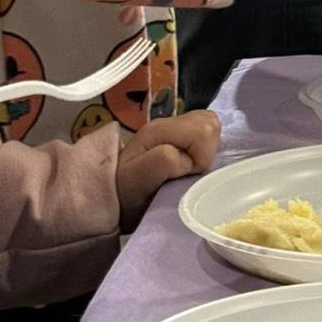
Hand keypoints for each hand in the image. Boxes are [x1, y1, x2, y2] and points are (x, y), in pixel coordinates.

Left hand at [116, 110, 220, 230]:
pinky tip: (190, 166)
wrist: (110, 198)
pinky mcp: (181, 137)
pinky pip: (206, 136)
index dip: (202, 157)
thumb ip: (162, 161)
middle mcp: (169, 123)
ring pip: (211, 127)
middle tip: (189, 173)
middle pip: (210, 123)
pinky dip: (204, 151)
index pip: (204, 131)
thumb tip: (187, 156)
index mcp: (159, 130)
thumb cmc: (124, 193)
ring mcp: (175, 129)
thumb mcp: (137, 180)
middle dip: (207, 151)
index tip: (186, 176)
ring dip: (206, 151)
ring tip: (189, 171)